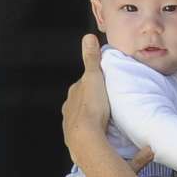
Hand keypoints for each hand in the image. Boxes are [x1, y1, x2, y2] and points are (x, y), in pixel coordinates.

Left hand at [62, 35, 109, 164]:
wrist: (86, 136)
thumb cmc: (92, 107)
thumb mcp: (94, 78)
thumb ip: (92, 59)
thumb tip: (88, 37)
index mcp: (74, 93)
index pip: (83, 85)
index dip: (93, 83)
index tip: (104, 84)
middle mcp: (69, 108)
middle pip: (81, 101)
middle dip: (92, 100)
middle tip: (107, 101)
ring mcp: (71, 123)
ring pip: (82, 116)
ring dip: (92, 116)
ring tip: (106, 118)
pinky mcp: (75, 138)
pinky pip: (84, 131)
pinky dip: (91, 130)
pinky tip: (100, 132)